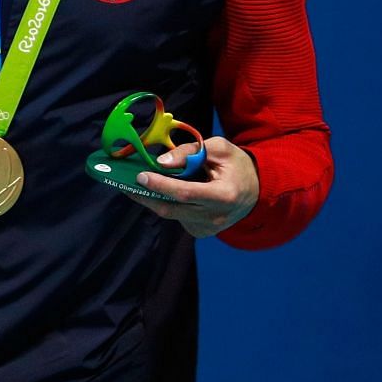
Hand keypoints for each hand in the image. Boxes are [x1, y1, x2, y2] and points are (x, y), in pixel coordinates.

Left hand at [128, 135, 259, 237]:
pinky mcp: (201, 232)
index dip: (160, 185)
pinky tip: (162, 191)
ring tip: (139, 183)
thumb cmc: (236, 165)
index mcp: (224, 195)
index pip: (185, 193)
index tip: (140, 176)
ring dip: (152, 199)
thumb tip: (160, 162)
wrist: (257, 190)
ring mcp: (208, 228)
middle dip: (145, 195)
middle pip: (171, 208)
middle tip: (125, 181)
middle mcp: (216, 216)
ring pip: (170, 214)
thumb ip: (190, 152)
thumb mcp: (218, 149)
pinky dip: (167, 203)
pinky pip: (176, 217)